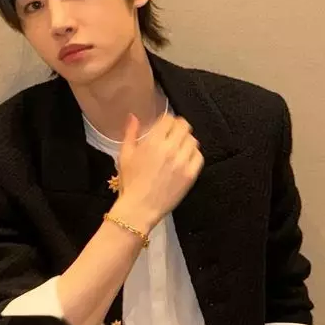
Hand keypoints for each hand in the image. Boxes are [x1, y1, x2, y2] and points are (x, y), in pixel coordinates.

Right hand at [114, 113, 203, 229]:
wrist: (139, 208)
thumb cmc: (130, 182)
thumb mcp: (125, 155)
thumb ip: (130, 133)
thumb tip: (133, 116)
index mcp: (153, 142)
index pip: (170, 120)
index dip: (168, 121)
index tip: (165, 126)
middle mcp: (170, 149)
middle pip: (184, 127)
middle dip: (179, 128)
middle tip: (174, 135)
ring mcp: (183, 163)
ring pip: (193, 141)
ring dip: (186, 141)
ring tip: (179, 148)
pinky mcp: (191, 175)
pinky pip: (199, 157)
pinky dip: (193, 155)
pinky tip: (185, 159)